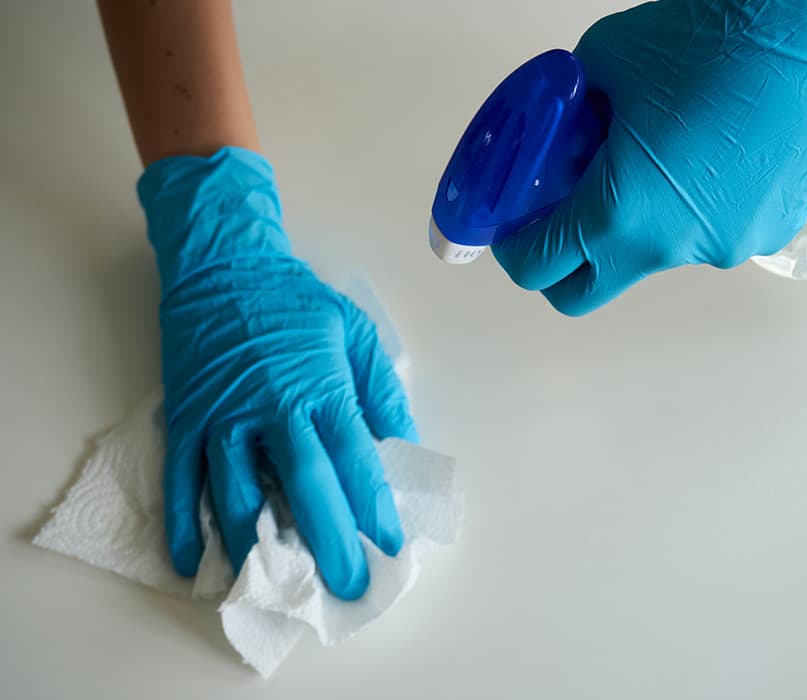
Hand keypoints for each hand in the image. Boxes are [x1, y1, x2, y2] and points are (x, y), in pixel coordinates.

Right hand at [139, 147, 416, 599]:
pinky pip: (180, 479)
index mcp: (319, 386)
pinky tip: (194, 562)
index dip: (373, 508)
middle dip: (329, 544)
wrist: (223, 263)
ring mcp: (222, 416)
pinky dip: (183, 524)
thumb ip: (380, 390)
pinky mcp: (184, 417)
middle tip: (346, 587)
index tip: (390, 546)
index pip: (353, 460)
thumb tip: (403, 444)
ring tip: (279, 587)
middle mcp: (272, 408)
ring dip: (259, 546)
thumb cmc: (295, 300)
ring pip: (239, 493)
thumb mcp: (355, 331)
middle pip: (304, 488)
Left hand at [493, 0, 806, 314]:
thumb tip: (565, 131)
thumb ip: (569, 114)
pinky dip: (690, 212)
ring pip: (652, 257)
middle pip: (585, 292)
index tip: (514, 227)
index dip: (514, 248)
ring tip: (656, 160)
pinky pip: (706, 235)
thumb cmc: (706, 40)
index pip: (538, 267)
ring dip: (635, 226)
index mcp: (619, 213)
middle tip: (561, 216)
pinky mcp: (768, 235)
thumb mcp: (603, 62)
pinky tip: (709, 159)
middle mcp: (669, 249)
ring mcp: (722, 248)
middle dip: (561, 265)